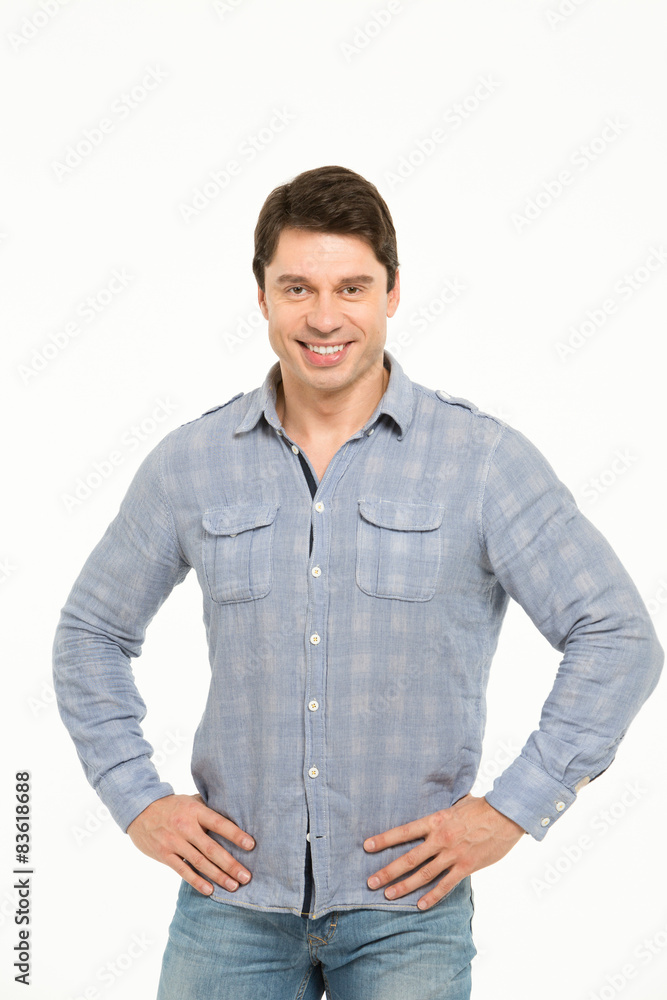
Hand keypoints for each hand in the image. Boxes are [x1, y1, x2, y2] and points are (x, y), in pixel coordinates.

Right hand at [127, 793, 254, 895]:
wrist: (139, 810)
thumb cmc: (172, 806)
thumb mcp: (191, 801)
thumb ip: (208, 809)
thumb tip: (234, 815)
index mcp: (195, 811)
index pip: (219, 823)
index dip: (236, 835)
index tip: (251, 845)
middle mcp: (186, 827)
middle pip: (212, 848)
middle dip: (231, 864)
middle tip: (246, 876)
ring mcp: (174, 842)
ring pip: (200, 862)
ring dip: (218, 876)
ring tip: (233, 886)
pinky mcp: (164, 854)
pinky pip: (183, 871)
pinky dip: (197, 881)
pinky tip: (210, 890)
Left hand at [364, 794, 524, 909]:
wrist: (506, 816)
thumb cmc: (481, 807)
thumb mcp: (455, 804)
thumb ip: (440, 814)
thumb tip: (430, 814)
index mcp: (435, 821)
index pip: (404, 832)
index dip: (384, 839)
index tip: (367, 846)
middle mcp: (440, 839)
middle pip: (409, 858)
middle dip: (387, 871)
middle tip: (370, 881)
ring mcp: (453, 855)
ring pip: (424, 874)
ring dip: (404, 886)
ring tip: (388, 895)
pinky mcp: (466, 867)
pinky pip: (446, 885)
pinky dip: (432, 897)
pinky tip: (420, 905)